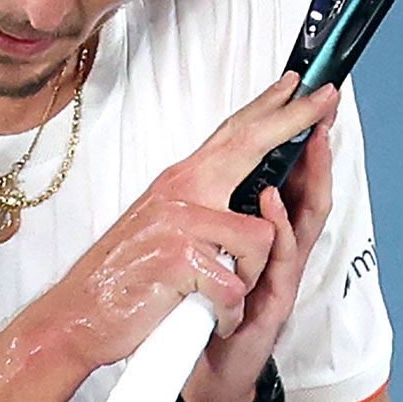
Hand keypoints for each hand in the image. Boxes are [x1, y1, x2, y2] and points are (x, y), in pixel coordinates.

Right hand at [24, 73, 339, 373]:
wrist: (77, 315)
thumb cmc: (121, 277)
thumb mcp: (161, 224)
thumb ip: (198, 203)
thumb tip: (238, 193)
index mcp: (180, 183)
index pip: (232, 135)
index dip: (267, 107)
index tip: (297, 85)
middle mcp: (180, 191)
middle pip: (250, 143)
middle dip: (294, 120)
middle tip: (325, 99)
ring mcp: (180, 223)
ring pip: (259, 237)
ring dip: (249, 278)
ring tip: (222, 296)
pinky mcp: (180, 260)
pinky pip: (235, 285)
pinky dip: (228, 313)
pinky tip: (211, 316)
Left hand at [181, 87, 337, 401]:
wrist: (203, 363)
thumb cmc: (212, 308)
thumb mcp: (219, 247)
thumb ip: (230, 211)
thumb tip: (227, 166)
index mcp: (265, 229)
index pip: (287, 171)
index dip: (296, 132)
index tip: (303, 91)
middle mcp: (280, 247)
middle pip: (308, 186)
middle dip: (316, 142)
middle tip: (322, 102)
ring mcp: (280, 274)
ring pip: (304, 219)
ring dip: (310, 176)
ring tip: (311, 136)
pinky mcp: (270, 302)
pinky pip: (278, 258)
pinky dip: (277, 226)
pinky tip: (272, 198)